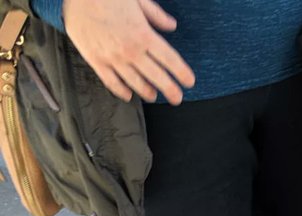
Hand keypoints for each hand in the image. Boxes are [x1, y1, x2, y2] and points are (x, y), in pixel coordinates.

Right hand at [62, 0, 194, 104]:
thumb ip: (156, 15)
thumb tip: (171, 26)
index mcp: (143, 34)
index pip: (170, 60)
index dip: (182, 73)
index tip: (189, 82)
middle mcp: (131, 50)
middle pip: (157, 77)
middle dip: (171, 90)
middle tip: (177, 98)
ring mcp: (113, 58)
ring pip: (136, 84)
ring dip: (147, 92)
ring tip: (153, 96)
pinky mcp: (96, 61)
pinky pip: (112, 83)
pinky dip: (122, 91)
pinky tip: (128, 95)